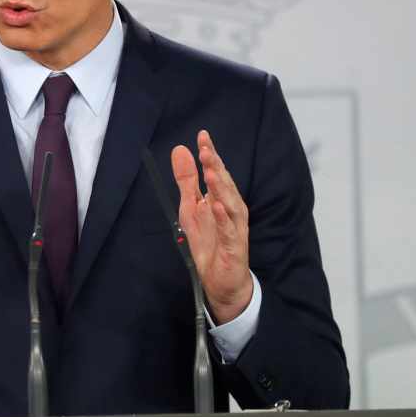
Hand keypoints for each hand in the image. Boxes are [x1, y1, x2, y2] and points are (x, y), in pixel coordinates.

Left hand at [170, 130, 251, 323]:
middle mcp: (231, 209)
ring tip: (212, 172)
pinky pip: (230, 230)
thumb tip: (181, 150)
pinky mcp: (234, 246)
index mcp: (221, 198)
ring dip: (222, 188)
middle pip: (224, 184)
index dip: (210, 155)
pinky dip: (224, 218)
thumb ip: (186, 180)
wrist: (221, 280)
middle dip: (216, 166)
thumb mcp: (190, 207)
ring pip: (230, 204)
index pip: (217, 172)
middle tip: (206, 149)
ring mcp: (234, 227)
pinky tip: (218, 206)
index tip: (202, 136)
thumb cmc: (209, 241)